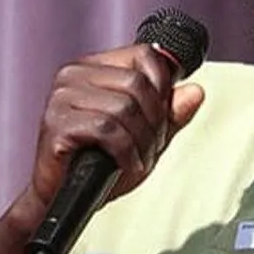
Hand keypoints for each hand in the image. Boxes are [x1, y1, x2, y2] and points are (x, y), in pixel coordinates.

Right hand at [10, 44, 205, 227]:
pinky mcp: (57, 123)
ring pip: (126, 107)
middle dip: (155, 121)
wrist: (66, 199)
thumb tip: (196, 91)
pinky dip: (126, 153)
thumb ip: (170, 113)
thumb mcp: (145, 136)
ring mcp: (61, 97)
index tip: (162, 116)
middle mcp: (73, 75)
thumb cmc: (100, 164)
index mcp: (92, 67)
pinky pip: (109, 130)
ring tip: (137, 159)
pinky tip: (124, 166)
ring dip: (142, 141)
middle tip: (150, 148)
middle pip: (139, 84)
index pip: (144, 55)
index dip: (165, 86)